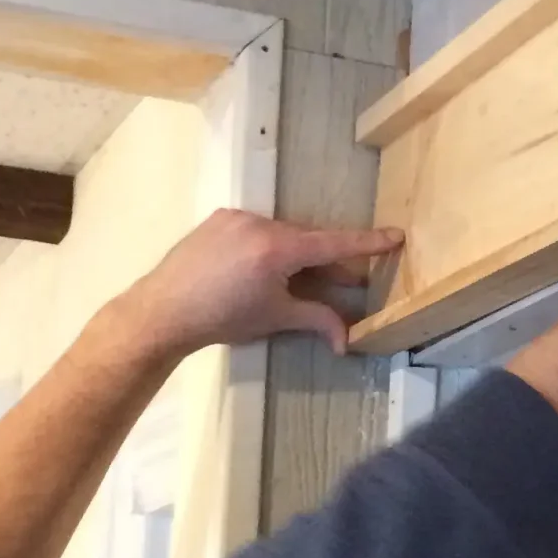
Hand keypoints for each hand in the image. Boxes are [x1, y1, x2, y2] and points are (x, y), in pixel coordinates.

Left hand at [111, 210, 404, 360]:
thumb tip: (347, 340)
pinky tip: (264, 271)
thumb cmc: (221, 318)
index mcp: (277, 248)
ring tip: (301, 280)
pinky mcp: (219, 219)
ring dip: (297, 254)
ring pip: (282, 233)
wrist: (162, 310)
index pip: (333, 243)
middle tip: (348, 281)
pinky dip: (270, 246)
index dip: (367, 244)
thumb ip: (316, 320)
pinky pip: (257, 229)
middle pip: (308, 238)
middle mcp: (259, 223)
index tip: (395, 236)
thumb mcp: (274, 317)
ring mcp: (237, 217)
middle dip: (329, 260)